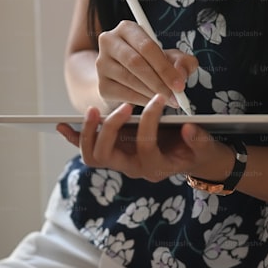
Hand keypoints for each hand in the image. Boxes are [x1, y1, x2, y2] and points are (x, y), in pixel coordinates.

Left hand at [56, 94, 233, 181]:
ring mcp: (120, 162)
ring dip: (87, 133)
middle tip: (122, 107)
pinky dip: (74, 138)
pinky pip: (88, 150)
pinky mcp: (112, 154)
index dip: (150, 121)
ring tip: (91, 111)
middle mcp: (132, 168)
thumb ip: (199, 140)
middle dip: (110, 129)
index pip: (146, 145)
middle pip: (107, 155)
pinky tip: (61, 126)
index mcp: (155, 167)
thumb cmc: (197, 150)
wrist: (190, 159)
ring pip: (92, 156)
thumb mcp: (205, 146)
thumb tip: (189, 129)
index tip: (157, 99)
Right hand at [97, 20, 198, 107]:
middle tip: (175, 96)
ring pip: (130, 80)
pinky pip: (124, 94)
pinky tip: (153, 102)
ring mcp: (102, 64)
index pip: (146, 46)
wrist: (124, 77)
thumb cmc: (150, 63)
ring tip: (167, 100)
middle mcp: (109, 42)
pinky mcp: (102, 85)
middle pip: (135, 62)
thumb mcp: (170, 57)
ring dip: (152, 93)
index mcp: (127, 29)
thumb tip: (180, 73)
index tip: (179, 85)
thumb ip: (182, 62)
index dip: (165, 67)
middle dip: (159, 82)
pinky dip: (142, 101)